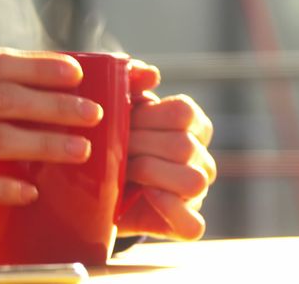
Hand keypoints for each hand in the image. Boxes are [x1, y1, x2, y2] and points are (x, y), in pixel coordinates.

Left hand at [117, 62, 215, 240]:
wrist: (97, 189)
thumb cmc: (114, 142)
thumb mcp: (120, 109)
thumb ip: (131, 83)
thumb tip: (151, 74)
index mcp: (193, 126)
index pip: (184, 112)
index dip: (149, 116)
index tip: (125, 121)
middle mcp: (202, 158)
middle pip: (183, 146)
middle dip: (140, 145)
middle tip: (115, 148)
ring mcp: (199, 192)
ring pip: (192, 182)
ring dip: (151, 173)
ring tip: (125, 171)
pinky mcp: (187, 223)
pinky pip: (192, 224)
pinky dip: (169, 209)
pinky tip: (146, 196)